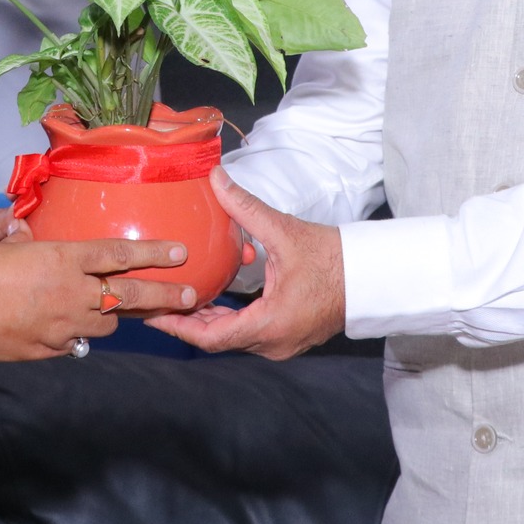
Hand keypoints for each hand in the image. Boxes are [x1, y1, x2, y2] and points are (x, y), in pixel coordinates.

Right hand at [0, 236, 196, 360]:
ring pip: (105, 323)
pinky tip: (71, 329)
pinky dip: (77, 334)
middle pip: (130, 296)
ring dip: (113, 315)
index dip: (154, 253)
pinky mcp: (47, 350)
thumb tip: (19, 223)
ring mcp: (62, 326)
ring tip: (123, 311)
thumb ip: (7, 225)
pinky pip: (74, 342)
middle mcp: (71, 293)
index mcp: (61, 258)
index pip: (120, 254)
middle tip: (189, 295)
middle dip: (164, 296)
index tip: (180, 253)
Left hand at [148, 169, 344, 359]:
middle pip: (216, 339)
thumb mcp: (284, 232)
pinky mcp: (287, 336)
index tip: (151, 313)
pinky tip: (210, 298)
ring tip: (176, 297)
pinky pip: (246, 333)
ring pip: (231, 337)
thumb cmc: (333, 259)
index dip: (177, 327)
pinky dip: (225, 319)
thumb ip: (246, 208)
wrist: (371, 277)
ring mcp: (281, 344)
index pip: (210, 337)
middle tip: (155, 300)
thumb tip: (216, 179)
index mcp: (269, 325)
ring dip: (205, 319)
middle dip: (184, 321)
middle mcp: (272, 343)